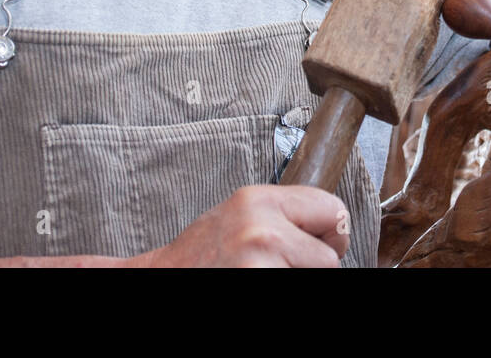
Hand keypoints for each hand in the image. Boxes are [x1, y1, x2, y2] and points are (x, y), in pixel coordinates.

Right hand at [128, 184, 349, 266]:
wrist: (158, 279)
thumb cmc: (199, 258)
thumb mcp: (241, 217)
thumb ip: (283, 215)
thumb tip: (333, 224)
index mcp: (258, 200)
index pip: (333, 210)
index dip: (329, 234)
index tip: (315, 246)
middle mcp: (261, 228)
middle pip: (331, 255)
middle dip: (315, 266)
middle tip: (281, 266)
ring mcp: (260, 262)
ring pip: (320, 276)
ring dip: (297, 278)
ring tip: (262, 274)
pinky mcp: (260, 282)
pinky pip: (297, 288)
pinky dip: (285, 290)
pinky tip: (257, 283)